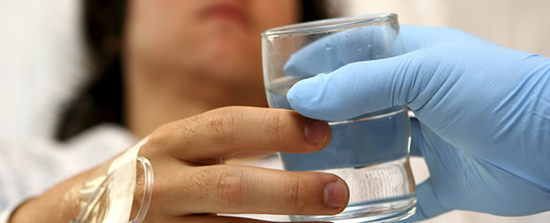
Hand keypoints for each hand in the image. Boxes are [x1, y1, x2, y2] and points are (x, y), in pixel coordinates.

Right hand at [11, 107, 348, 222]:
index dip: (277, 128)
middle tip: (336, 191)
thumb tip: (300, 133)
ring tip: (322, 222)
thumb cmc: (153, 173)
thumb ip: (226, 143)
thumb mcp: (181, 147)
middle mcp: (163, 182)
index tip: (322, 132)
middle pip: (230, 187)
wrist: (83, 209)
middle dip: (288, 191)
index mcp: (172, 143)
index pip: (228, 128)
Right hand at [286, 25, 549, 220]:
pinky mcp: (448, 179)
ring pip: (381, 150)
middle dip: (329, 114)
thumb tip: (305, 96)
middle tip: (292, 128)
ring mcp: (434, 139)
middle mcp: (421, 97)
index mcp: (416, 60)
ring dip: (352, 160)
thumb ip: (362, 84)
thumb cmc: (497, 92)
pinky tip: (357, 213)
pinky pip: (409, 195)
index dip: (322, 61)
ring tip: (314, 169)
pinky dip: (386, 206)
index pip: (358, 53)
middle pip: (363, 104)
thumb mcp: (424, 75)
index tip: (286, 76)